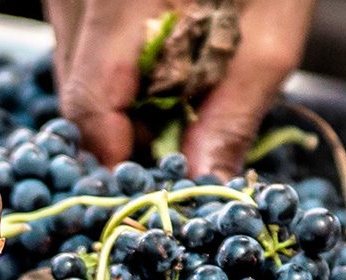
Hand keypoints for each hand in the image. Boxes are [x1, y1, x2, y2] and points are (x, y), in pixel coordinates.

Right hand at [46, 0, 316, 177]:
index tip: (161, 182)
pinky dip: (116, 61)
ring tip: (180, 85)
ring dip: (120, 96)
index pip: (91, 104)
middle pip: (76, 92)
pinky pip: (79, 37)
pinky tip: (160, 50)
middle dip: (126, 130)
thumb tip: (201, 181)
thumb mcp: (271, 32)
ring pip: (73, 66)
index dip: (121, 156)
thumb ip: (233, 112)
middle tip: (181, 141)